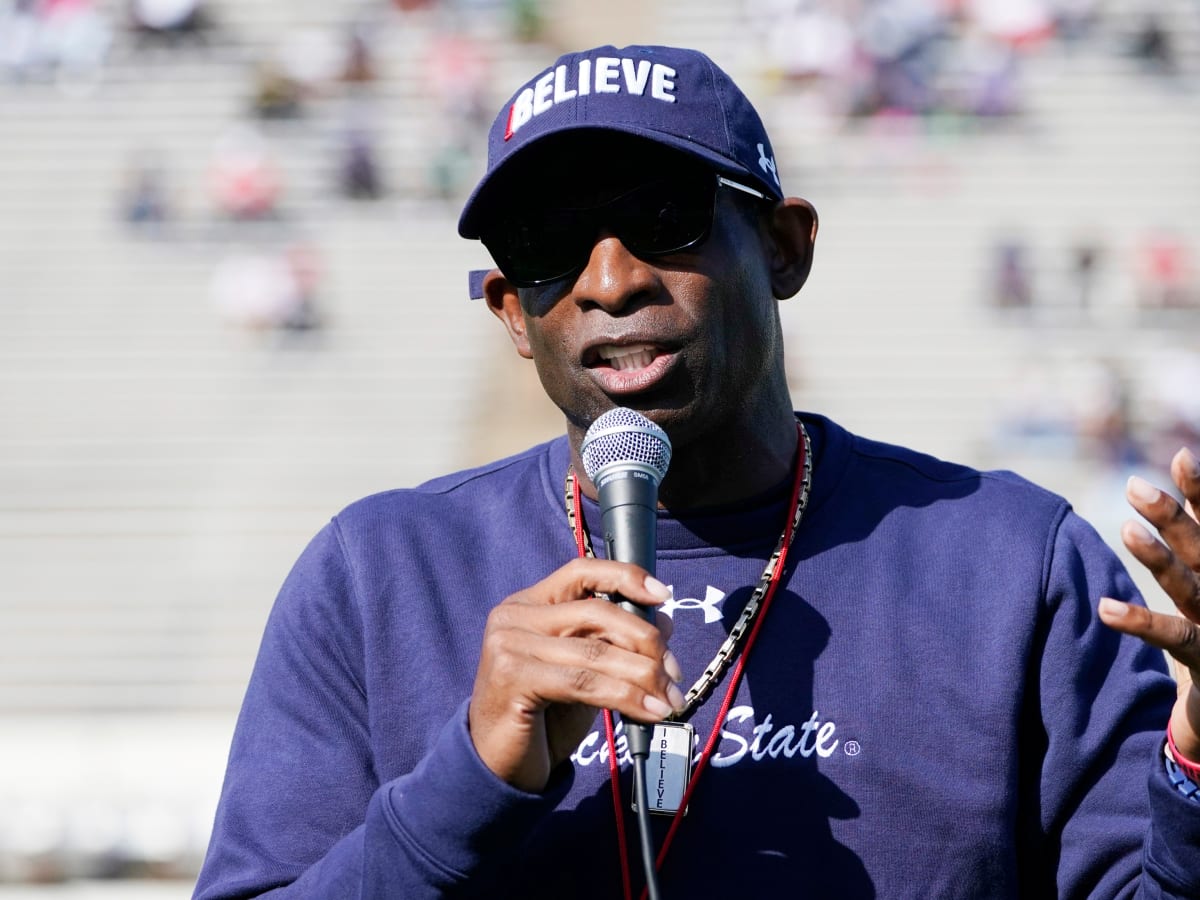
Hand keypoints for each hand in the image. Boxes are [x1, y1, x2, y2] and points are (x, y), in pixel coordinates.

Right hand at [468, 558, 685, 791]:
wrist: (500, 766)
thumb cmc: (543, 717)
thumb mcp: (584, 671)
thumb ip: (614, 642)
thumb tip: (663, 622)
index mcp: (529, 603)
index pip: (581, 571)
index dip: (625, 577)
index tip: (663, 594)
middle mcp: (514, 616)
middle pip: (596, 612)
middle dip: (646, 641)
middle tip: (674, 673)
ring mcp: (509, 645)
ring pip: (595, 651)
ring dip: (643, 676)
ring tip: (669, 699)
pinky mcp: (512, 678)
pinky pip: (583, 682)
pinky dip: (625, 697)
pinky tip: (650, 712)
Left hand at [1099, 447, 1199, 762]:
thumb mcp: (1199, 593)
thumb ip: (1189, 551)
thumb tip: (1169, 500)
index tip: (1181, 455)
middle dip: (1172, 515)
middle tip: (1133, 485)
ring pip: (1190, 587)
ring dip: (1159, 558)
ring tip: (1125, 527)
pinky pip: (1175, 639)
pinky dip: (1141, 622)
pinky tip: (1104, 608)